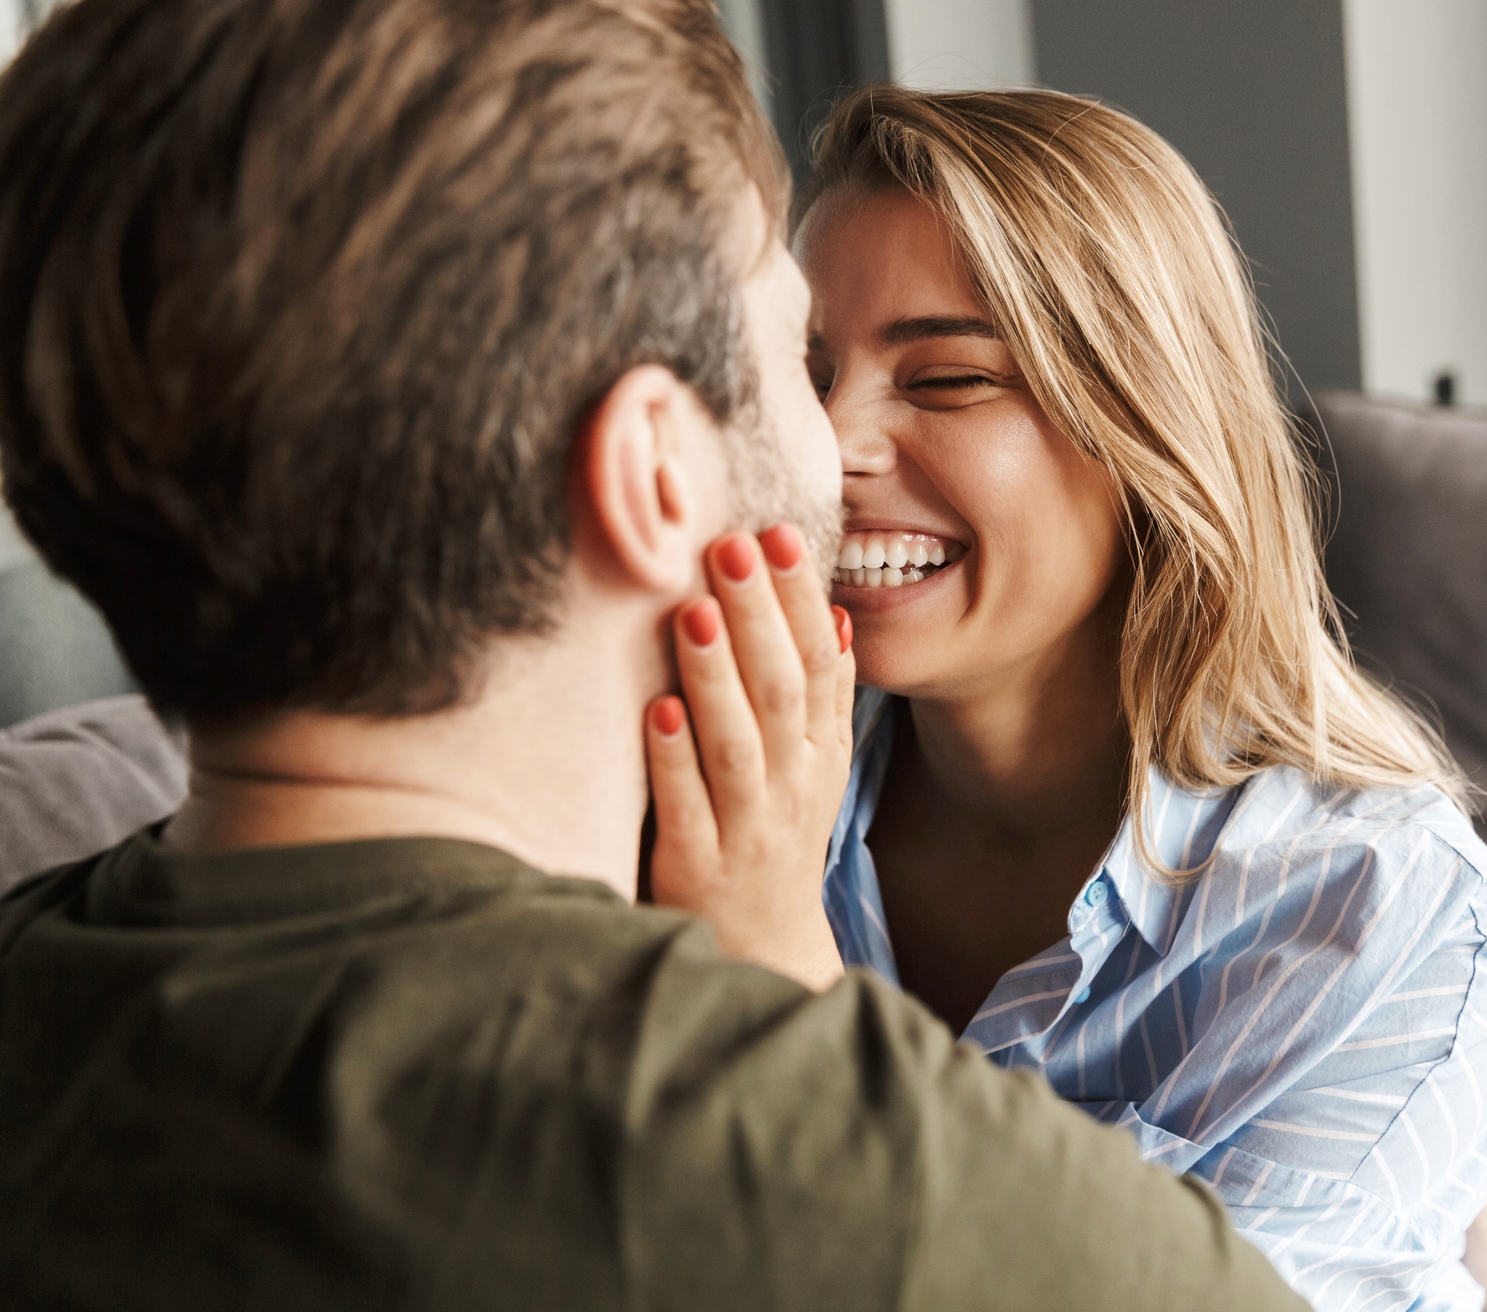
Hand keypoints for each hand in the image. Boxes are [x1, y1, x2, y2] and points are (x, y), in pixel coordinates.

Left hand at [644, 523, 856, 990]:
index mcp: (819, 754)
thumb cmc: (773, 840)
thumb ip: (820, 698)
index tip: (778, 534)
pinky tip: (657, 712)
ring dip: (715, 677)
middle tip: (731, 546)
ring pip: (736, 746)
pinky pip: (688, 809)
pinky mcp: (697, 869)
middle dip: (757, 616)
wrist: (761, 953)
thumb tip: (829, 615)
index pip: (816, 664)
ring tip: (692, 611)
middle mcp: (791, 788)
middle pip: (778, 692)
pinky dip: (674, 761)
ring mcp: (747, 829)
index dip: (798, 598)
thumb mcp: (813, 769)